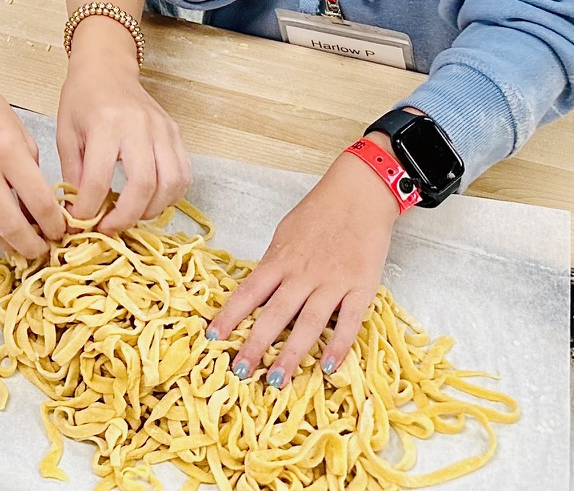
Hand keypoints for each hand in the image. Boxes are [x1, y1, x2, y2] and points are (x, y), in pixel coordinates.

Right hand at [0, 72, 67, 259]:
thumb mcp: (20, 134)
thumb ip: (31, 173)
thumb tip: (40, 213)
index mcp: (7, 149)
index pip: (39, 201)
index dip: (54, 225)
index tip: (61, 233)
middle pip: (11, 225)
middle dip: (32, 246)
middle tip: (42, 250)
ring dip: (7, 245)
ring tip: (20, 245)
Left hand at [57, 25, 191, 232]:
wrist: (107, 68)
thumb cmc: (82, 98)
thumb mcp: (66, 132)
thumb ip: (72, 172)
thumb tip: (79, 211)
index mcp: (105, 124)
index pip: (99, 178)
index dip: (89, 208)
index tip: (80, 222)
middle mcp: (139, 126)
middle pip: (143, 185)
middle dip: (126, 216)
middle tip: (109, 227)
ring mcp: (163, 130)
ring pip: (171, 183)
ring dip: (152, 210)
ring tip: (130, 215)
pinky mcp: (176, 133)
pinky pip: (184, 174)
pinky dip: (170, 196)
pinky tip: (150, 200)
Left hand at [205, 148, 401, 384]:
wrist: (359, 194)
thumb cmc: (319, 213)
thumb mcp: (285, 234)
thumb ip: (274, 264)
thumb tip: (258, 290)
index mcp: (280, 260)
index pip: (248, 292)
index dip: (229, 316)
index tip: (212, 337)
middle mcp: (302, 274)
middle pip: (274, 314)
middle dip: (255, 345)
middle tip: (240, 372)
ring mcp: (332, 282)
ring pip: (308, 324)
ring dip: (291, 354)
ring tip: (276, 380)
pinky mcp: (361, 288)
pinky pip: (348, 322)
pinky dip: (338, 345)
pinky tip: (328, 366)